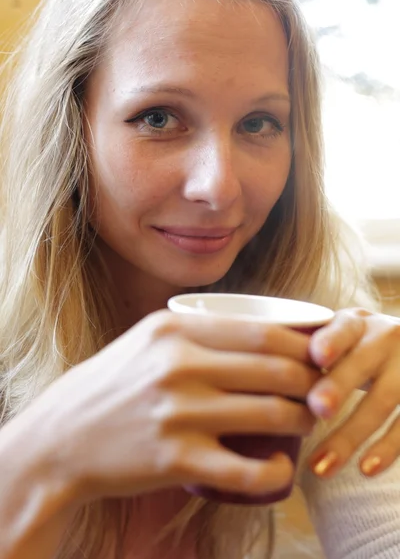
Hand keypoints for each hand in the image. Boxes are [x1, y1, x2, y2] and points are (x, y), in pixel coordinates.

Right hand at [33, 310, 318, 503]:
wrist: (61, 438)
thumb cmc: (113, 385)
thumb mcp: (148, 339)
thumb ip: (198, 330)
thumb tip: (260, 330)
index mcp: (175, 331)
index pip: (263, 331)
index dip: (304, 347)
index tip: (317, 358)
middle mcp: (178, 365)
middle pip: (275, 369)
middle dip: (313, 383)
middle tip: (320, 392)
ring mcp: (177, 413)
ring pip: (270, 414)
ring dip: (303, 421)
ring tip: (307, 423)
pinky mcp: (174, 459)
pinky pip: (246, 469)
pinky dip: (276, 470)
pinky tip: (282, 466)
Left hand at [306, 308, 399, 477]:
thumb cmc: (356, 347)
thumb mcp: (340, 336)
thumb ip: (310, 347)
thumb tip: (256, 374)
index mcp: (356, 323)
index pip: (343, 328)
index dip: (331, 341)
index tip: (316, 356)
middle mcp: (385, 339)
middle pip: (360, 365)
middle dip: (338, 387)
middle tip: (316, 409)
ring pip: (382, 401)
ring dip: (351, 435)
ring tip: (321, 466)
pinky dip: (388, 449)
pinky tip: (366, 469)